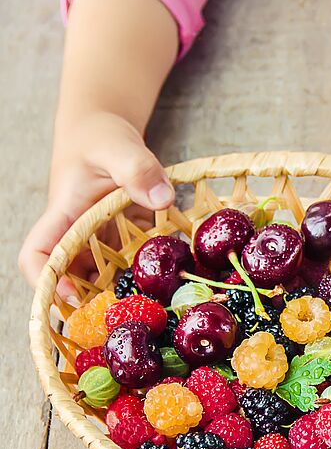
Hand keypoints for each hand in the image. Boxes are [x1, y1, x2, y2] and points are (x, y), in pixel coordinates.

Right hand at [19, 111, 174, 298]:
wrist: (105, 130)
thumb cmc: (100, 135)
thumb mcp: (118, 145)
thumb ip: (137, 168)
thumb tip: (162, 199)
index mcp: (65, 216)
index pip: (37, 256)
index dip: (47, 281)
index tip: (73, 297)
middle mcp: (79, 234)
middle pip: (73, 279)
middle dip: (93, 302)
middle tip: (126, 318)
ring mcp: (101, 239)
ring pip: (105, 276)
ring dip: (124, 293)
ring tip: (155, 309)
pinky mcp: (123, 238)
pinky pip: (132, 264)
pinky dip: (148, 275)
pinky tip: (174, 284)